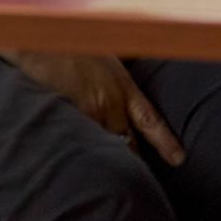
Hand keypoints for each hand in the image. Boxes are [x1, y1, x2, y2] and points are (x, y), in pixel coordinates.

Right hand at [3, 52, 186, 165]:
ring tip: (103, 182)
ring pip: (101, 149)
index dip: (166, 141)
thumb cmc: (73, 42)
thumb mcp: (108, 51)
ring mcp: (86, 114)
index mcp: (122, 86)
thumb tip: (132, 74)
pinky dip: (78, 156)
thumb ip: (120, 73)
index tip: (178, 159)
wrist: (41, 38)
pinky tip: (73, 169)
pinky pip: (76, 146)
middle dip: (128, 161)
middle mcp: (108, 103)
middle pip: (125, 143)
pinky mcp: (64, 119)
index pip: (150, 119)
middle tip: (134, 181)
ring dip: (102, 162)